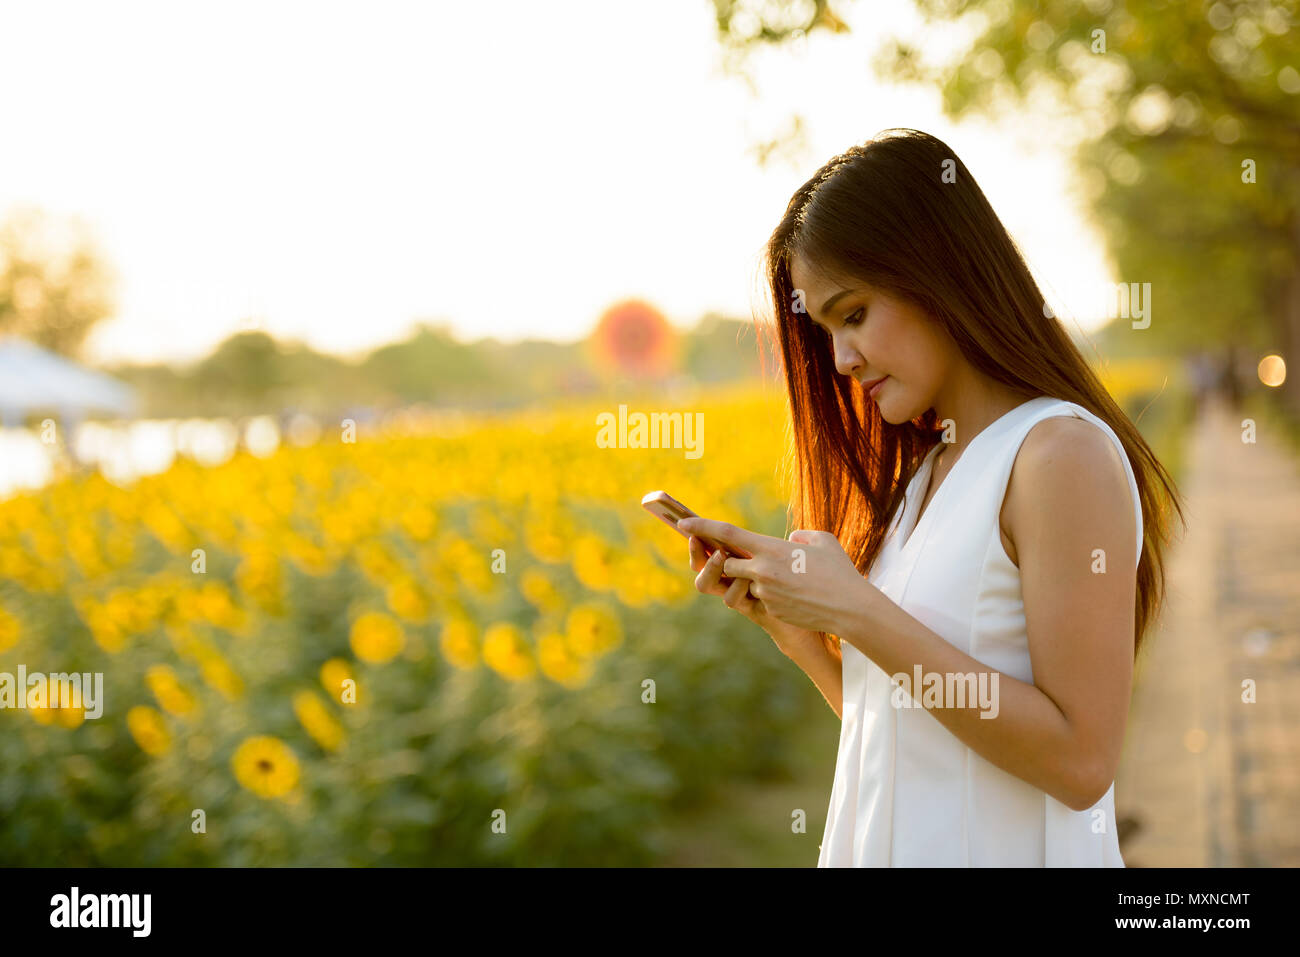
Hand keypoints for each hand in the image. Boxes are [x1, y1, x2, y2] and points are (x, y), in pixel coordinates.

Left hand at [680, 517, 882, 636]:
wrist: (849, 608)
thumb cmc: (839, 571)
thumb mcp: (822, 541)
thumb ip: (800, 536)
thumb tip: (788, 540)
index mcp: (770, 548)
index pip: (726, 533)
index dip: (701, 526)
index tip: (683, 524)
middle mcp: (761, 570)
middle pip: (728, 563)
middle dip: (733, 561)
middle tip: (748, 558)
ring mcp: (764, 592)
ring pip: (748, 583)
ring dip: (760, 580)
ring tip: (791, 580)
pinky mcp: (770, 610)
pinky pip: (762, 599)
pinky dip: (774, 595)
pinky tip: (798, 596)